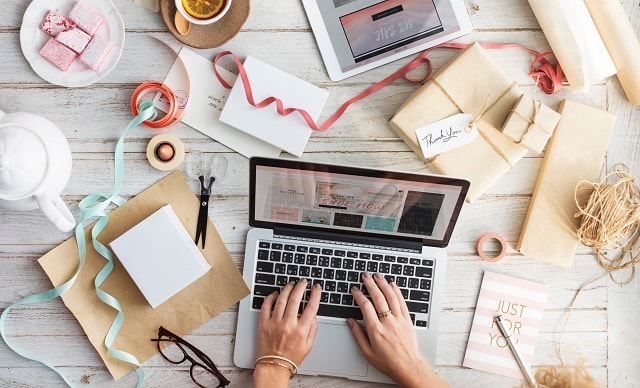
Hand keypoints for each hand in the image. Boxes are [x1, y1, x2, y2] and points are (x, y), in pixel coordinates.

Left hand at [254, 279, 320, 386]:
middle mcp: (288, 325)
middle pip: (296, 299)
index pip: (312, 307)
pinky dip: (271, 297)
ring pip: (281, 299)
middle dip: (301, 286)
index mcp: (301, 330)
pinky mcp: (263, 324)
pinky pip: (266, 306)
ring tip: (291, 284)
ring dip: (287, 289)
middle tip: (303, 282)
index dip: (315, 294)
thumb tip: (313, 315)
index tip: (316, 288)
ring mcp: (274, 323)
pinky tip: (275, 293)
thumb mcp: (308, 346)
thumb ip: (313, 329)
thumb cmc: (290, 358)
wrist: (273, 366)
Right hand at [348, 272, 447, 387]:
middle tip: (365, 276)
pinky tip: (392, 285)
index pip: (366, 307)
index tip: (355, 290)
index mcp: (376, 330)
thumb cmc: (387, 362)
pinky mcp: (407, 320)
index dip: (359, 295)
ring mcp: (399, 320)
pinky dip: (397, 291)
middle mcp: (388, 323)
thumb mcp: (366, 352)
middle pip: (378, 298)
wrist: (407, 367)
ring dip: (383, 284)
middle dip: (371, 284)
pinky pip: (402, 302)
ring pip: (391, 297)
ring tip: (378, 276)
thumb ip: (357, 335)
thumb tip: (350, 321)